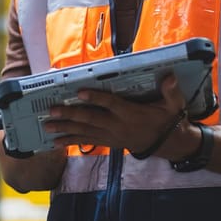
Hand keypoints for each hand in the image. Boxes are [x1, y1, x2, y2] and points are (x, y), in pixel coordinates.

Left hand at [46, 74, 191, 157]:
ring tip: (47, 126)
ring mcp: (110, 136)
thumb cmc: (166, 119)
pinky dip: (70, 141)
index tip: (80, 91)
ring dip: (64, 129)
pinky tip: (55, 141)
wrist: (166, 144)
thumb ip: (170, 92)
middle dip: (70, 115)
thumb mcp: (173, 105)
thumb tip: (170, 77)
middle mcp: (117, 125)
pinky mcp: (106, 142)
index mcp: (131, 113)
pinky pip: (86, 142)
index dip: (96, 97)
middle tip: (52, 110)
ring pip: (84, 132)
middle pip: (91, 119)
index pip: (111, 104)